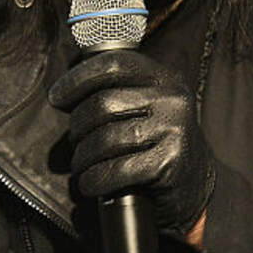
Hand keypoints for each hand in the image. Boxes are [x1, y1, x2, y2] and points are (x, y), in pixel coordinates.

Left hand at [49, 50, 214, 238]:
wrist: (196, 188)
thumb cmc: (157, 145)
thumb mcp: (146, 107)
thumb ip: (117, 91)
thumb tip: (62, 92)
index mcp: (164, 78)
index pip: (113, 64)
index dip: (77, 78)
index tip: (57, 97)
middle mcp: (172, 100)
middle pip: (103, 103)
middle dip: (78, 127)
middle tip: (75, 142)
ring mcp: (174, 131)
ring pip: (105, 138)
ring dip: (83, 157)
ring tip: (81, 165)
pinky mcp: (169, 164)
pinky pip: (116, 170)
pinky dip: (94, 180)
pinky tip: (91, 183)